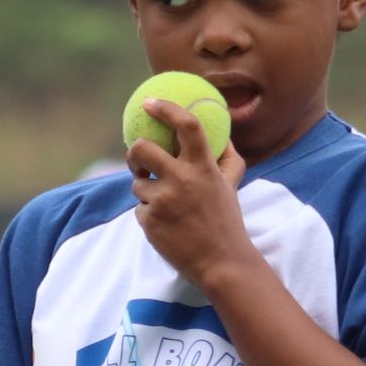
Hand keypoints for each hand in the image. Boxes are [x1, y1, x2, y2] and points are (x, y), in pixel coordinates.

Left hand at [126, 106, 251, 291]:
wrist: (222, 263)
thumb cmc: (227, 221)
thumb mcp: (231, 186)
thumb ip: (228, 158)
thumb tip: (223, 134)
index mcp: (203, 168)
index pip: (186, 126)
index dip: (166, 108)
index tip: (150, 102)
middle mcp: (181, 181)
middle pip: (142, 149)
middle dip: (135, 151)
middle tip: (139, 159)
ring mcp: (162, 202)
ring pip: (137, 184)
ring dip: (147, 191)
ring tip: (168, 206)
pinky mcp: (148, 222)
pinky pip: (139, 209)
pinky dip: (149, 214)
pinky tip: (167, 225)